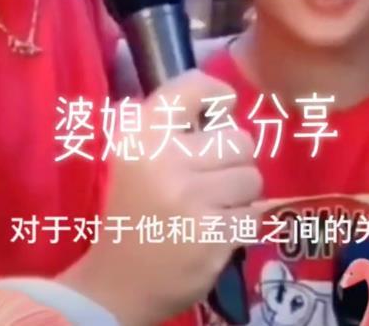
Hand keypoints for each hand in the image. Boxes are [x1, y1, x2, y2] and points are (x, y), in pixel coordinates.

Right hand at [60, 71, 261, 325]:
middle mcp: (166, 157)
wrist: (115, 282)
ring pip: (252, 178)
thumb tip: (226, 104)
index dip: (218, 96)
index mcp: (142, 132)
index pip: (196, 86)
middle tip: (211, 177)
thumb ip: (172, 123)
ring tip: (211, 207)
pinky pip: (253, 215)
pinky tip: (213, 232)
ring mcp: (191, 198)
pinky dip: (240, 225)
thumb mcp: (133, 154)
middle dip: (233, 159)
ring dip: (239, 195)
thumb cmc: (131, 209)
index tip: (220, 110)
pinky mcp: (212, 235)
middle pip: (240, 139)